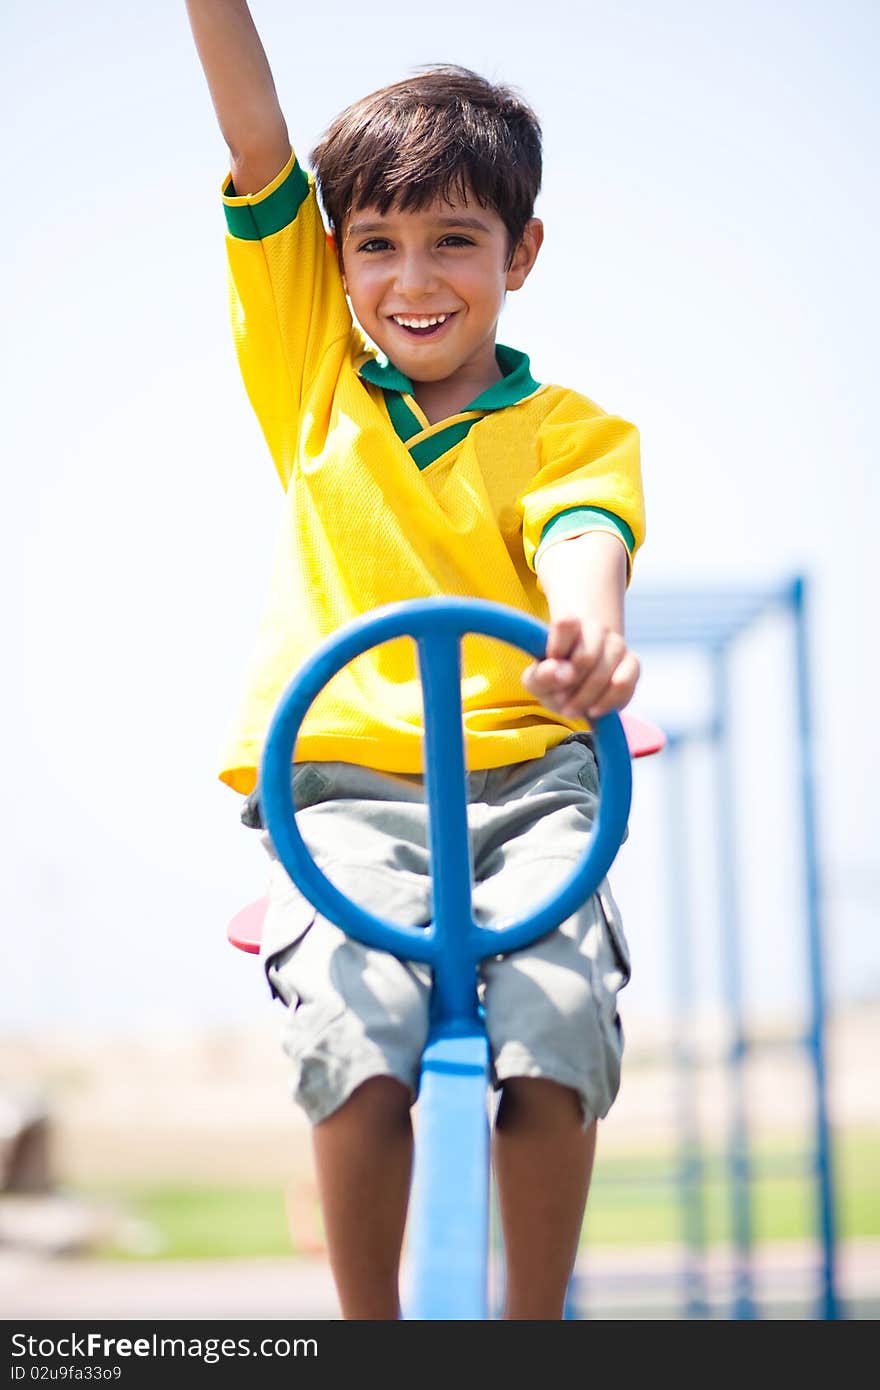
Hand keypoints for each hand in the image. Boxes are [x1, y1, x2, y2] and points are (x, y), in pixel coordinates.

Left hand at [521, 616, 639, 721]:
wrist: (577, 689)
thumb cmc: (554, 680)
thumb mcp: (537, 681)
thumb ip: (541, 676)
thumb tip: (558, 672)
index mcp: (569, 625)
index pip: (566, 623)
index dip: (558, 648)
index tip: (551, 667)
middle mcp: (596, 629)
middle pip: (586, 656)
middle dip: (571, 685)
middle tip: (560, 699)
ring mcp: (617, 645)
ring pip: (605, 673)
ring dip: (585, 698)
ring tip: (572, 708)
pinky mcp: (633, 665)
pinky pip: (623, 685)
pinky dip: (606, 702)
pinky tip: (592, 710)